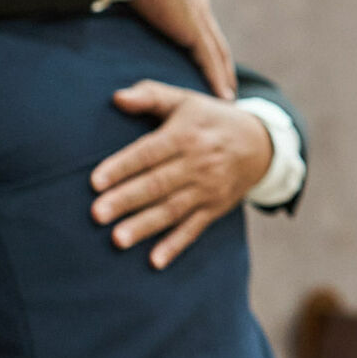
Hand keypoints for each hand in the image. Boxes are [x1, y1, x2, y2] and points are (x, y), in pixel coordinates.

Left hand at [90, 81, 273, 268]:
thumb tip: (116, 97)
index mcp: (186, 135)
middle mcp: (198, 163)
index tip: (95, 181)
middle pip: (157, 183)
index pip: (149, 152)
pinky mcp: (215, 209)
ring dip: (145, 225)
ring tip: (118, 239)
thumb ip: (150, 95)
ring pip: (172, 209)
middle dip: (127, 199)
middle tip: (97, 214)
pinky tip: (155, 261)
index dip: (123, 166)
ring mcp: (208, 189)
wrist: (261, 144)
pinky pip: (194, 229)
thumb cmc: (210, 119)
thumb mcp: (185, 100)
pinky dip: (175, 246)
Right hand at [128, 0, 235, 100]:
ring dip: (224, 78)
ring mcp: (200, 18)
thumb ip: (136, 3)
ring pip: (218, 56)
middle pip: (217, 45)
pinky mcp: (193, 29)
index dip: (210, 51)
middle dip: (223, 68)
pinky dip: (217, 79)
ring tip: (227, 99)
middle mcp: (200, 8)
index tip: (213, 67)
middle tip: (227, 89)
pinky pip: (209, 60)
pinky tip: (222, 95)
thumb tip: (112, 8)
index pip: (204, 31)